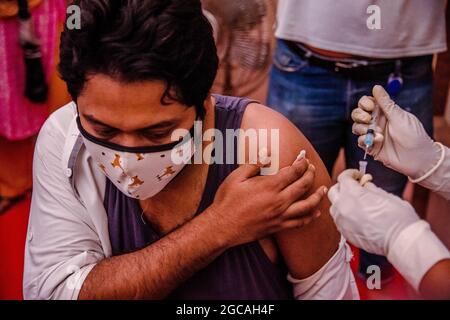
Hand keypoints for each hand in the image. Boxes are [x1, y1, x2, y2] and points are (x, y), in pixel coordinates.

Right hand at [209, 152, 326, 246]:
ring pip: (307, 205)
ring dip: (317, 196)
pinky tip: (315, 212)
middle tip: (311, 167)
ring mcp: (280, 215)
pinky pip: (300, 222)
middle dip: (310, 174)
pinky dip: (310, 217)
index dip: (301, 162)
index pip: (293, 171)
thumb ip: (254, 164)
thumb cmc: (227, 200)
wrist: (222, 226)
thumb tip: (267, 152)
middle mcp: (279, 201)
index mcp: (269, 186)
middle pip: (303, 186)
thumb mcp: (237, 177)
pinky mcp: (278, 226)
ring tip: (324, 189)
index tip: (303, 156)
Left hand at [328, 169, 418, 256]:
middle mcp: (343, 207)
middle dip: (343, 186)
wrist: (400, 241)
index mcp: (353, 194)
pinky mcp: (344, 233)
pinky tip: (357, 215)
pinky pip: (339, 220)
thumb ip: (370, 187)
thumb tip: (366, 184)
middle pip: (334, 191)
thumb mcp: (385, 195)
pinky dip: (345, 215)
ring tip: (356, 202)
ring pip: (334, 206)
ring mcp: (342, 221)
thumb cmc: (398, 219)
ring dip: (342, 201)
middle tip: (356, 187)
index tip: (358, 176)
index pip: (343, 177)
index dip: (352, 174)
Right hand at [351, 85, 441, 179]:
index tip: (371, 107)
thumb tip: (376, 87)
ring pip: (356, 127)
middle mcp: (376, 122)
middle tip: (368, 119)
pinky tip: (378, 141)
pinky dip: (366, 140)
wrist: (417, 158)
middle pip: (358, 114)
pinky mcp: (371, 147)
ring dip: (363, 128)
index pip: (367, 103)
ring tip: (377, 132)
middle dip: (359, 115)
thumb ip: (385, 103)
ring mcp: (373, 134)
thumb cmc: (413, 135)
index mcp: (384, 112)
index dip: (365, 103)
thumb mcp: (399, 117)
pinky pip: (360, 141)